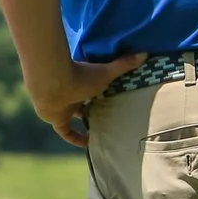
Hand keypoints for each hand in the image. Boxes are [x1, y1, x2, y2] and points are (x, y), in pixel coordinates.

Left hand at [29, 54, 145, 147]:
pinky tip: (89, 145)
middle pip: (83, 102)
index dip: (102, 93)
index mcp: (82, 81)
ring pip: (74, 116)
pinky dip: (76, 139)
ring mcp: (62, 107)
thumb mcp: (106, 72)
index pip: (93, 88)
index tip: (113, 99)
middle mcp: (71, 94)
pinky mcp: (56, 119)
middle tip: (110, 118)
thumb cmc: (79, 75)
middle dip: (94, 109)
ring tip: (103, 132)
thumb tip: (145, 53)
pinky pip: (66, 132)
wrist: (52, 83)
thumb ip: (124, 64)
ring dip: (86, 123)